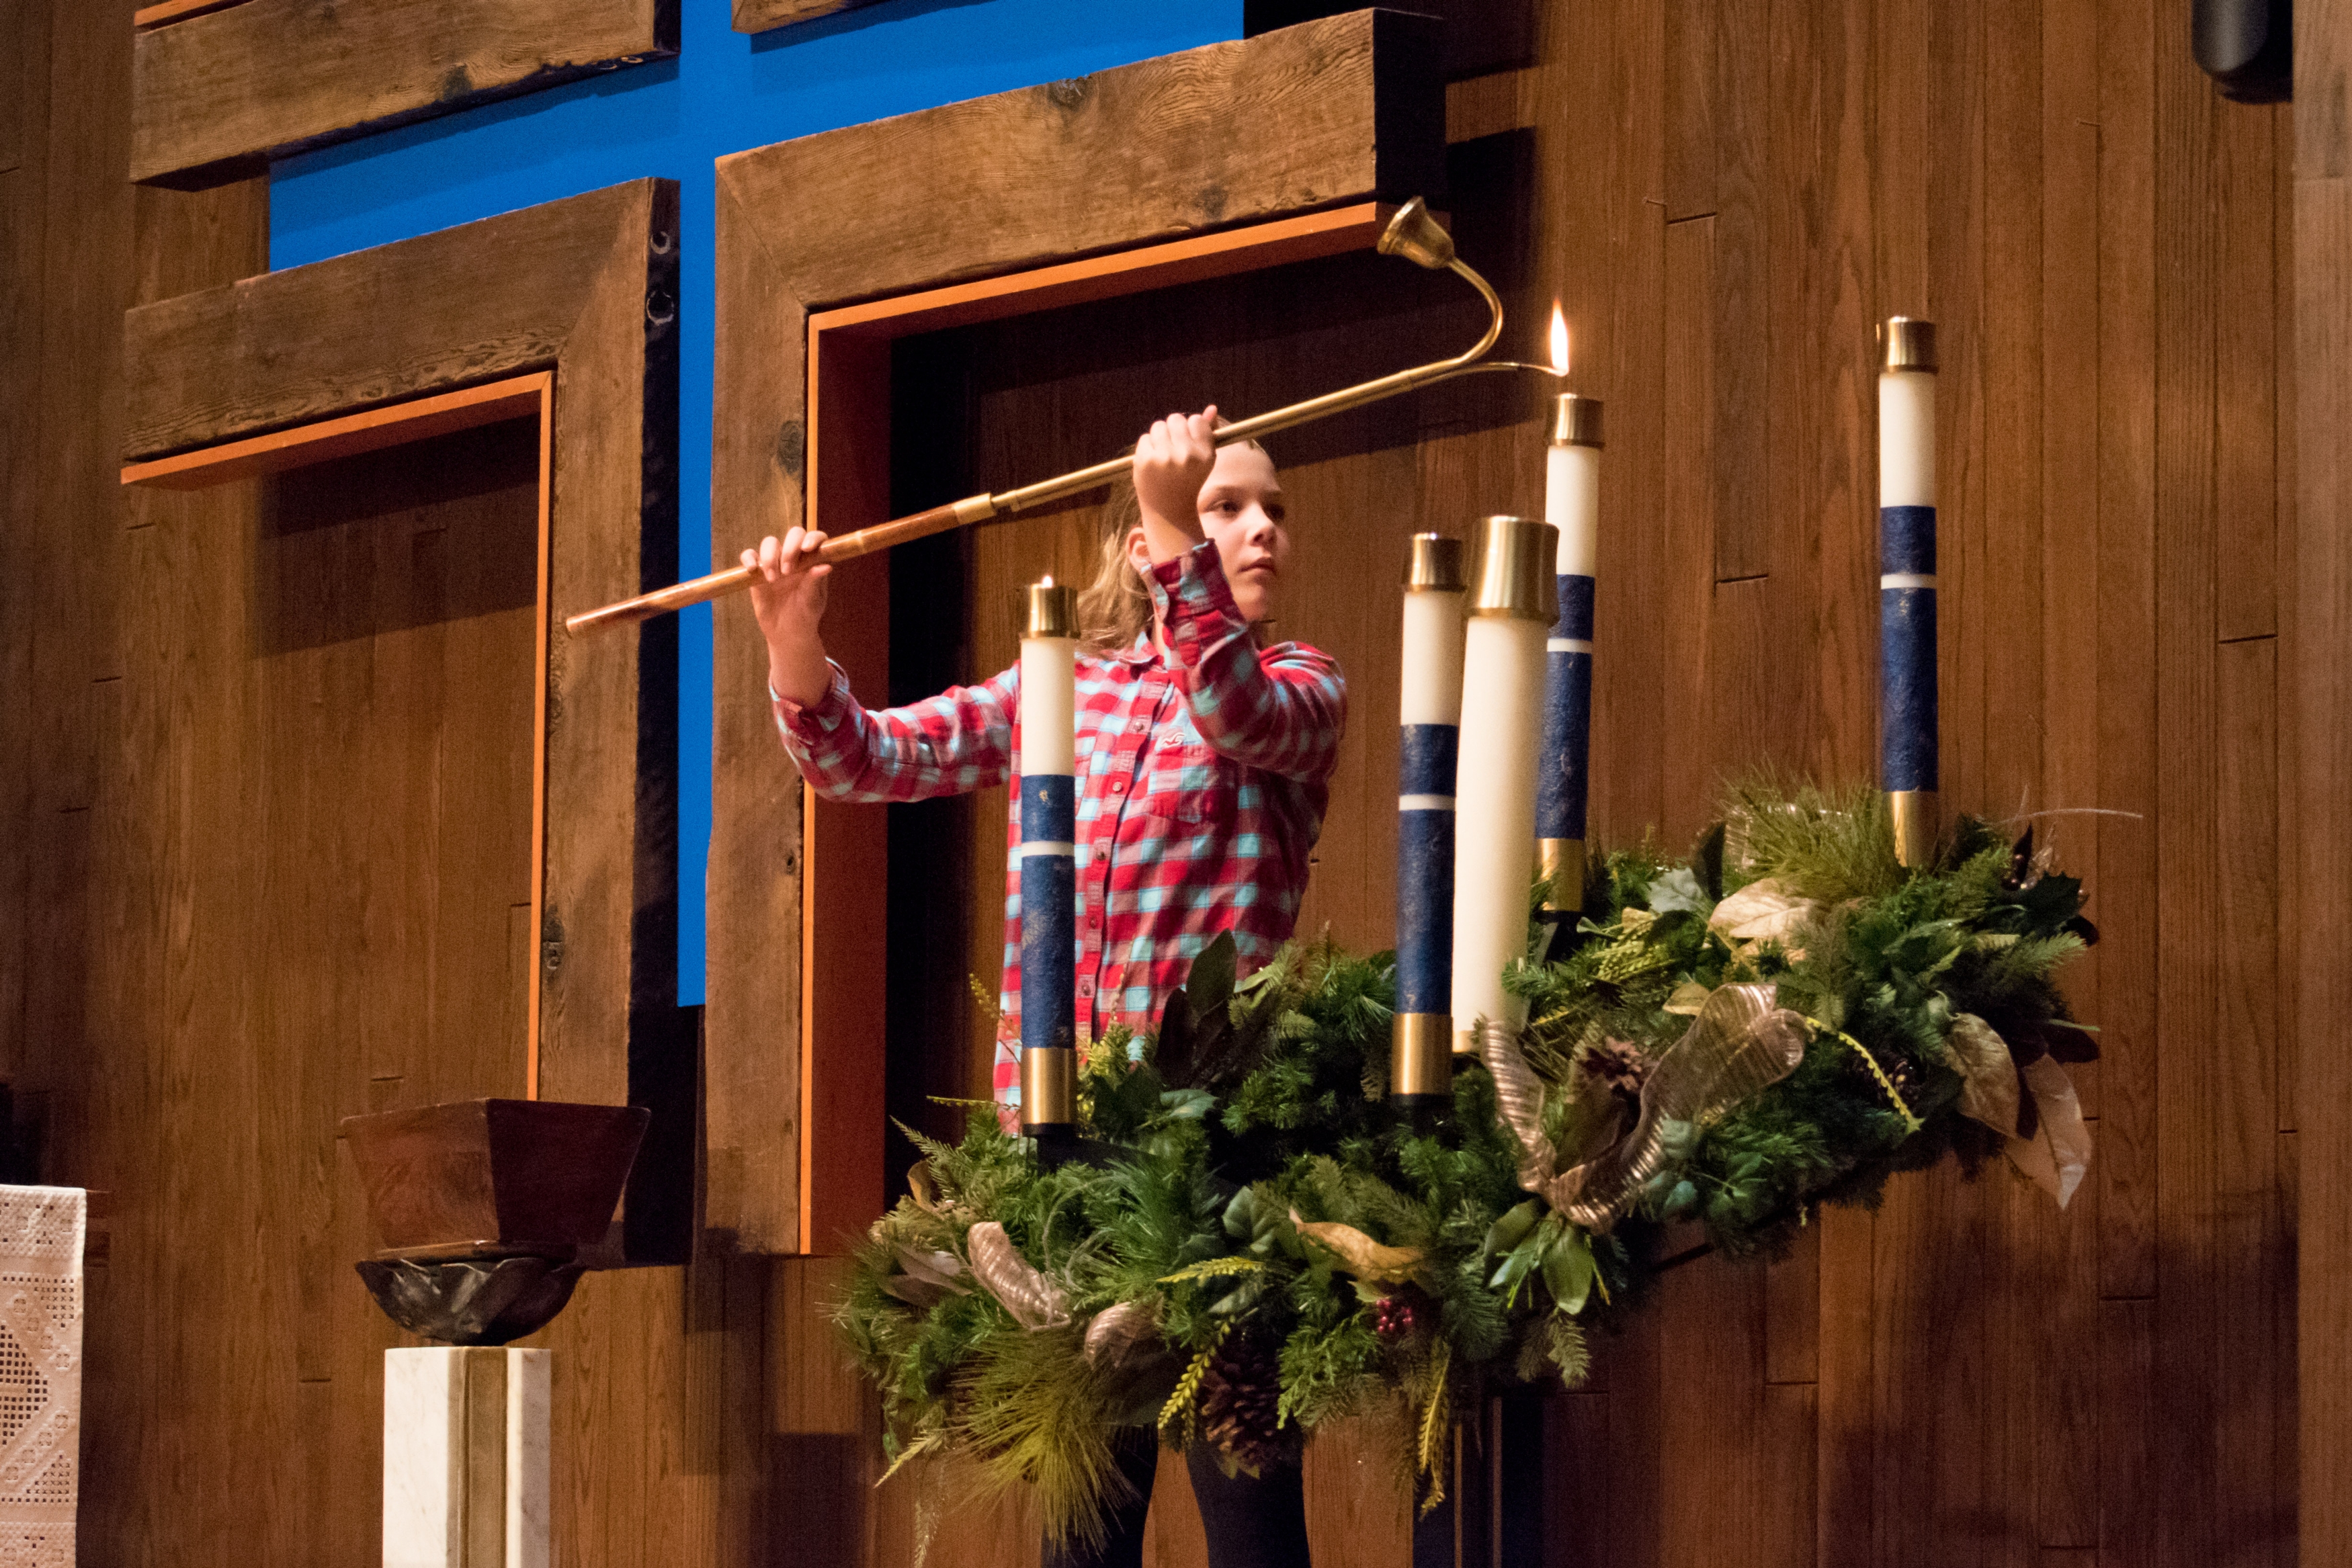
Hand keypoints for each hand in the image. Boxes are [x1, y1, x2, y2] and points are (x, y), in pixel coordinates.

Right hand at [742, 527, 832, 705]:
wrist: (787, 632)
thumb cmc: (805, 615)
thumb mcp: (812, 601)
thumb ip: (815, 582)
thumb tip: (826, 566)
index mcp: (813, 561)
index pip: (816, 539)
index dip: (812, 538)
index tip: (807, 549)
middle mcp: (795, 557)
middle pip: (793, 535)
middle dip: (790, 548)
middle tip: (788, 571)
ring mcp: (776, 562)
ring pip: (770, 542)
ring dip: (770, 556)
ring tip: (773, 579)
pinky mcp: (758, 571)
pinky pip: (750, 555)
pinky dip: (748, 558)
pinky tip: (752, 569)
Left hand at [1132, 406, 1218, 564]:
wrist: (1168, 510)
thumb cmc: (1187, 481)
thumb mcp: (1203, 459)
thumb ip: (1207, 432)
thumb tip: (1212, 407)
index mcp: (1205, 454)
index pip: (1196, 420)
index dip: (1190, 430)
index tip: (1188, 444)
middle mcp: (1186, 455)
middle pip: (1175, 418)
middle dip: (1173, 431)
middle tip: (1174, 450)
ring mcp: (1165, 458)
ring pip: (1158, 426)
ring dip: (1159, 438)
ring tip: (1163, 456)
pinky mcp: (1145, 461)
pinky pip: (1144, 438)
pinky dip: (1147, 448)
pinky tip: (1153, 463)